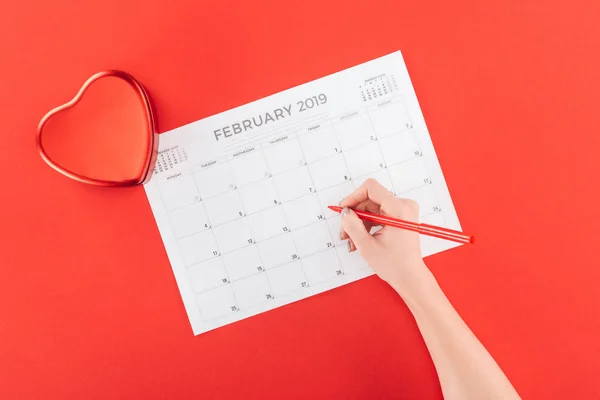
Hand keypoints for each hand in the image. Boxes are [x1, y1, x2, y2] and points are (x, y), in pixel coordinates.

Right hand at [339, 179, 430, 297]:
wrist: (410, 277)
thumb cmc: (394, 265)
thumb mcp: (366, 246)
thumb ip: (352, 225)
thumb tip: (345, 212)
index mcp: (399, 209)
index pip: (371, 188)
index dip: (353, 197)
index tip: (344, 210)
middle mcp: (404, 205)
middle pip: (370, 199)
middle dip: (355, 215)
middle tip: (345, 232)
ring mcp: (403, 211)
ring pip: (372, 207)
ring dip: (359, 222)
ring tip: (352, 240)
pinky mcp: (401, 216)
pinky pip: (378, 213)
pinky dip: (368, 225)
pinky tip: (361, 238)